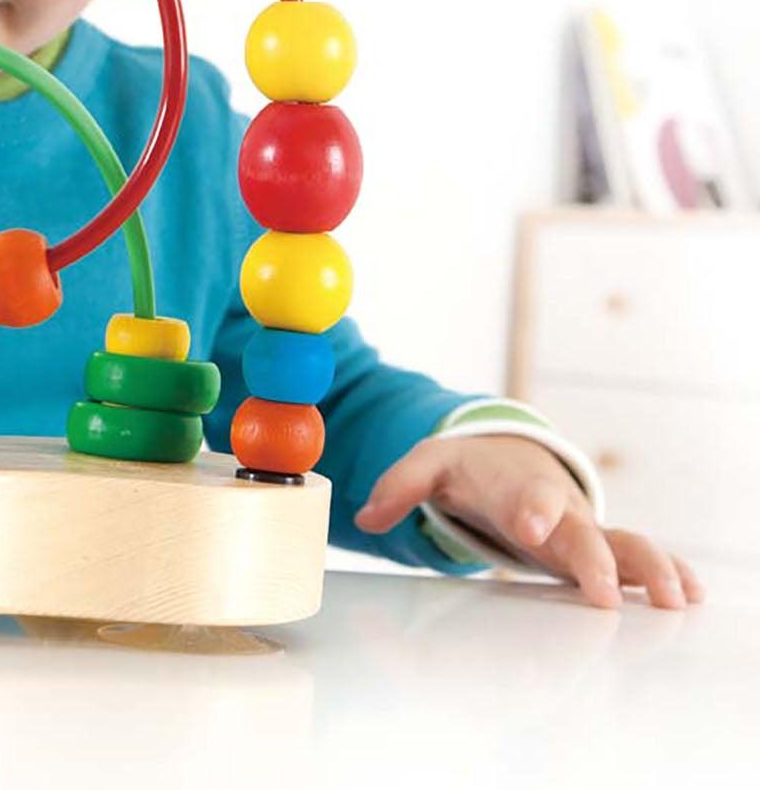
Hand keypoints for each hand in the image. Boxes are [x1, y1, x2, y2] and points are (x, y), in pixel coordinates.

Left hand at [353, 432, 704, 609]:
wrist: (510, 456)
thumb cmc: (470, 467)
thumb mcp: (429, 466)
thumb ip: (398, 486)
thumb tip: (364, 515)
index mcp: (516, 489)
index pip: (525, 497)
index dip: (529, 510)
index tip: (530, 529)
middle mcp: (559, 511)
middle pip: (581, 531)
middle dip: (591, 558)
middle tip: (601, 591)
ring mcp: (584, 531)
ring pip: (624, 546)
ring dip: (649, 570)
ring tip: (673, 599)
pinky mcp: (599, 552)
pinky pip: (640, 560)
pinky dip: (668, 573)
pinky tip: (692, 594)